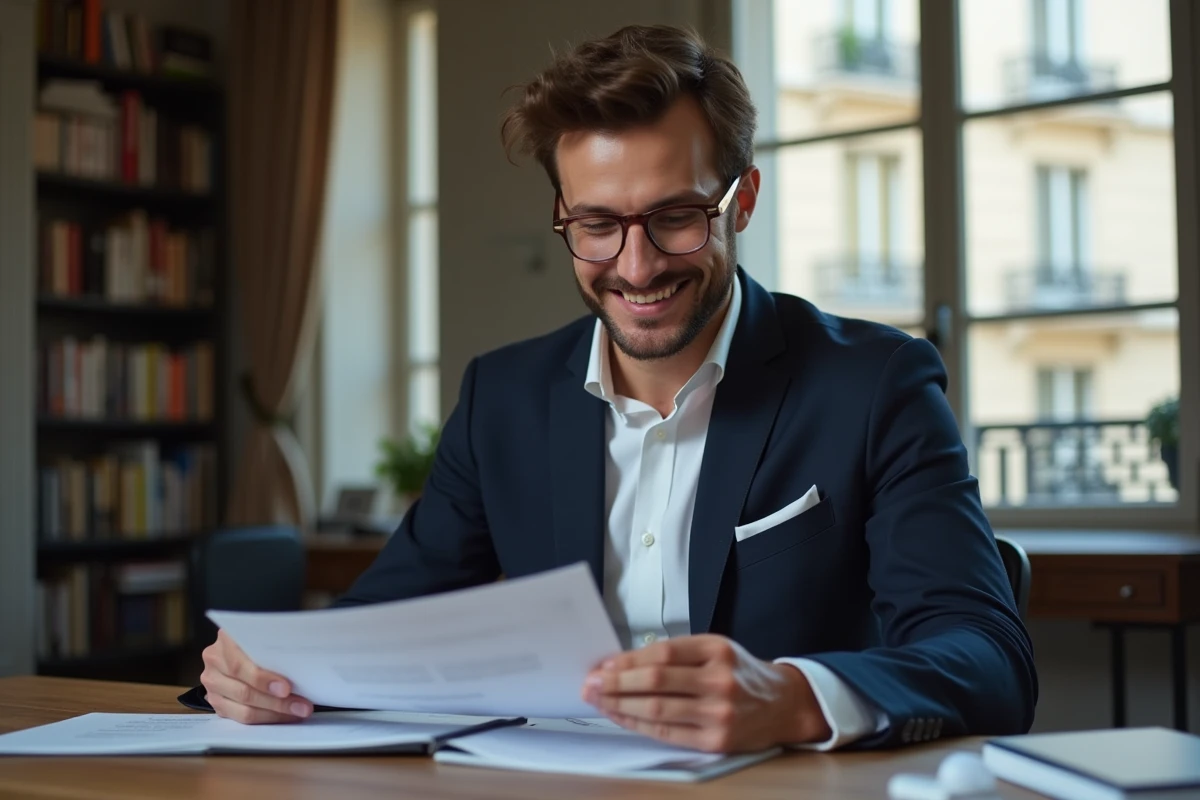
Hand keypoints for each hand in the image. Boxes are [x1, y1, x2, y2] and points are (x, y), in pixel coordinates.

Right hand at [200, 628, 312, 723]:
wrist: (244, 639)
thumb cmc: (263, 635)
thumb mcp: (267, 632)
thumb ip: (275, 645)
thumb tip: (302, 663)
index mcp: (225, 640)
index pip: (240, 666)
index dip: (263, 680)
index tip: (287, 688)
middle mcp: (214, 663)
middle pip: (244, 692)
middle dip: (277, 702)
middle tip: (302, 706)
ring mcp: (213, 685)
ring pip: (243, 710)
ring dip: (275, 714)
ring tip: (298, 712)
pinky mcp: (217, 702)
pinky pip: (241, 719)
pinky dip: (266, 719)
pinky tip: (284, 715)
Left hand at [581, 634, 830, 752]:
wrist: (783, 704)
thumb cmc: (741, 674)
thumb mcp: (715, 650)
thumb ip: (676, 654)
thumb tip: (624, 662)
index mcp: (717, 650)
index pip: (662, 652)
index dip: (628, 659)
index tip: (604, 664)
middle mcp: (719, 680)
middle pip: (655, 681)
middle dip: (616, 682)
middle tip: (592, 683)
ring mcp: (718, 713)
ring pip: (657, 709)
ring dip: (620, 705)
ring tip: (599, 700)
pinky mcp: (716, 741)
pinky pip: (666, 733)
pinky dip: (638, 724)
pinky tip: (621, 717)